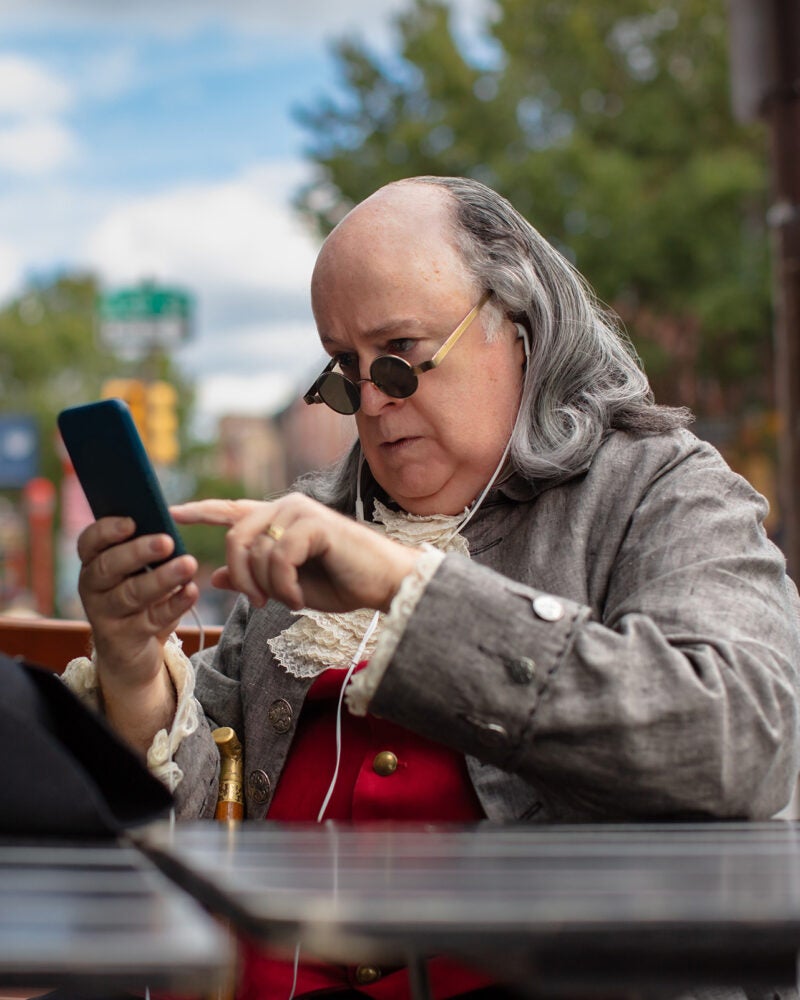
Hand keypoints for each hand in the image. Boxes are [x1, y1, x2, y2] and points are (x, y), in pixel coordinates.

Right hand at [77, 517, 198, 748]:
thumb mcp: (137, 572)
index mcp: (93, 562)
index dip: (107, 530)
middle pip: (109, 567)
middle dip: (138, 552)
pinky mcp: (124, 639)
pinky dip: (174, 604)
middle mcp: (93, 587)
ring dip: (161, 578)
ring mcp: (105, 615)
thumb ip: (146, 550)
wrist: (131, 653)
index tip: (132, 521)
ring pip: (131, 594)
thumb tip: (167, 524)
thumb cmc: (139, 598)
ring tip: (188, 564)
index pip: (89, 542)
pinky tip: (191, 590)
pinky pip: (151, 618)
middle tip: (167, 541)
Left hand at [171, 493, 420, 613]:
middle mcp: (286, 507)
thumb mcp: (287, 587)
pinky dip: (284, 586)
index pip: (231, 510)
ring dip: (268, 587)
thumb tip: (213, 576)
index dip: (200, 511)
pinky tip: (300, 599)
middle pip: (234, 538)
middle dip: (239, 576)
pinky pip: (278, 557)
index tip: (170, 514)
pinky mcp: (314, 523)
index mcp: (278, 520)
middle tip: (257, 604)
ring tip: (291, 600)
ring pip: (256, 551)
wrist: (384, 584)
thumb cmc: (342, 583)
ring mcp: (300, 511)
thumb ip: (253, 579)